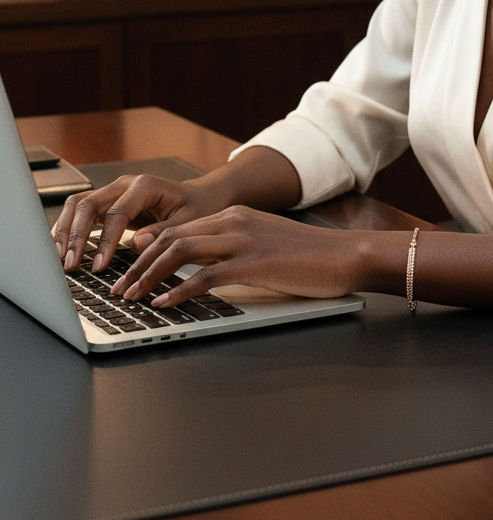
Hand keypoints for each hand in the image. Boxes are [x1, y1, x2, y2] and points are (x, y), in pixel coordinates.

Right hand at [52, 175, 226, 272]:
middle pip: (88, 204)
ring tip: (60, 258)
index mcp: (145, 186)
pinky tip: (63, 249)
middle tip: (71, 264)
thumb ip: (164, 232)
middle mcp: (124, 185)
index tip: (100, 266)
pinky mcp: (108, 203)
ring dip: (66, 230)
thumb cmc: (197, 208)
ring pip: (78, 204)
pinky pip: (81, 212)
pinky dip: (69, 228)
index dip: (106, 240)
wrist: (199, 197)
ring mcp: (113, 192)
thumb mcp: (190, 222)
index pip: (117, 213)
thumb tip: (137, 243)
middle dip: (76, 235)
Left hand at [109, 206, 359, 304]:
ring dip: (148, 276)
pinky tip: (163, 304)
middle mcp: (233, 221)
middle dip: (137, 265)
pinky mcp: (251, 263)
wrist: (346, 255)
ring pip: (178, 253)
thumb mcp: (265, 244)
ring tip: (131, 298)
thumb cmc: (310, 257)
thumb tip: (203, 271)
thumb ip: (233, 250)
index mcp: (234, 215)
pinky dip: (177, 291)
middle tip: (119, 289)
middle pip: (169, 238)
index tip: (129, 271)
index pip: (177, 230)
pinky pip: (203, 277)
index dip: (147, 251)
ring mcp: (241, 240)